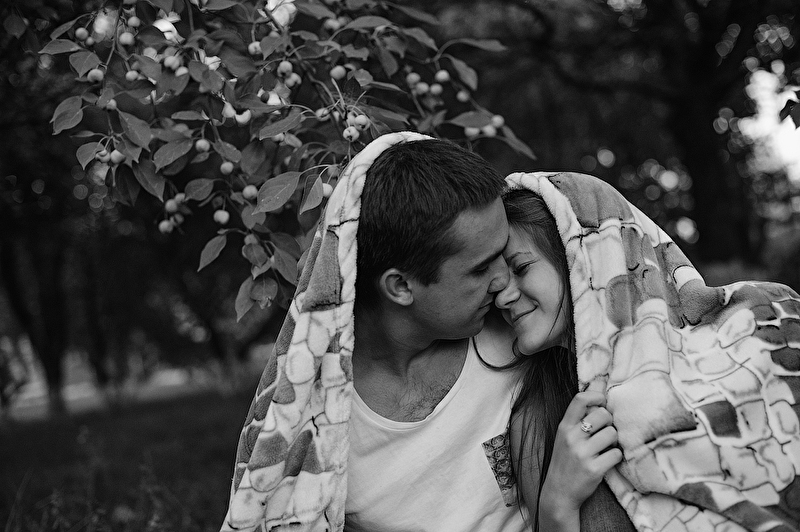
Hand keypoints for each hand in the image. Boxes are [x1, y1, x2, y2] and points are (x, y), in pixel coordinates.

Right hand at [538, 391, 622, 529]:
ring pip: (612, 434)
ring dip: (614, 441)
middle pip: (603, 414)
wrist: (559, 493)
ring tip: (605, 448)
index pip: (580, 399)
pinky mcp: (594, 469)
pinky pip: (617, 454)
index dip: (596, 396)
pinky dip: (616, 457)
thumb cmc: (565, 461)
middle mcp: (572, 438)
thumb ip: (578, 419)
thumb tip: (600, 393)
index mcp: (564, 427)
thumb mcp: (564, 437)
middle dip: (609, 422)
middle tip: (605, 432)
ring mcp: (582, 454)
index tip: (602, 402)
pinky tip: (607, 461)